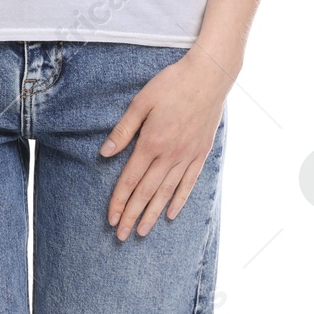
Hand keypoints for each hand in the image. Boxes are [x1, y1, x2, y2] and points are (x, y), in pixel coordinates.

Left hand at [100, 48, 231, 240]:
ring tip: (142, 231)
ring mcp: (188, 157)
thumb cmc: (171, 84)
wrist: (208, 77)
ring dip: (152, 214)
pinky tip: (169, 214)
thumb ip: (124, 130)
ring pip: (167, 193)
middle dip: (132, 215)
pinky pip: (188, 184)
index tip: (110, 219)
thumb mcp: (141, 102)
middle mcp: (170, 155)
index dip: (119, 201)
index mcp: (152, 142)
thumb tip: (105, 153)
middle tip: (121, 236)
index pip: (131, 179)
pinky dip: (178, 201)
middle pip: (147, 192)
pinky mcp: (201, 154)